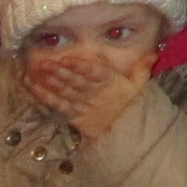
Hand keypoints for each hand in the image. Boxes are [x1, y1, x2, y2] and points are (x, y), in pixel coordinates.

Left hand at [22, 50, 153, 140]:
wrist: (125, 133)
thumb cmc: (130, 105)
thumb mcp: (141, 86)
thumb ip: (143, 69)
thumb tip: (153, 53)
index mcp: (112, 84)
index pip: (95, 73)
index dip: (80, 66)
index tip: (67, 58)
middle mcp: (95, 94)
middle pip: (75, 81)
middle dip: (59, 71)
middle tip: (44, 62)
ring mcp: (83, 105)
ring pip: (64, 92)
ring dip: (50, 81)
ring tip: (37, 70)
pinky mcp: (73, 116)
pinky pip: (58, 106)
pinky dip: (45, 97)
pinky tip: (33, 87)